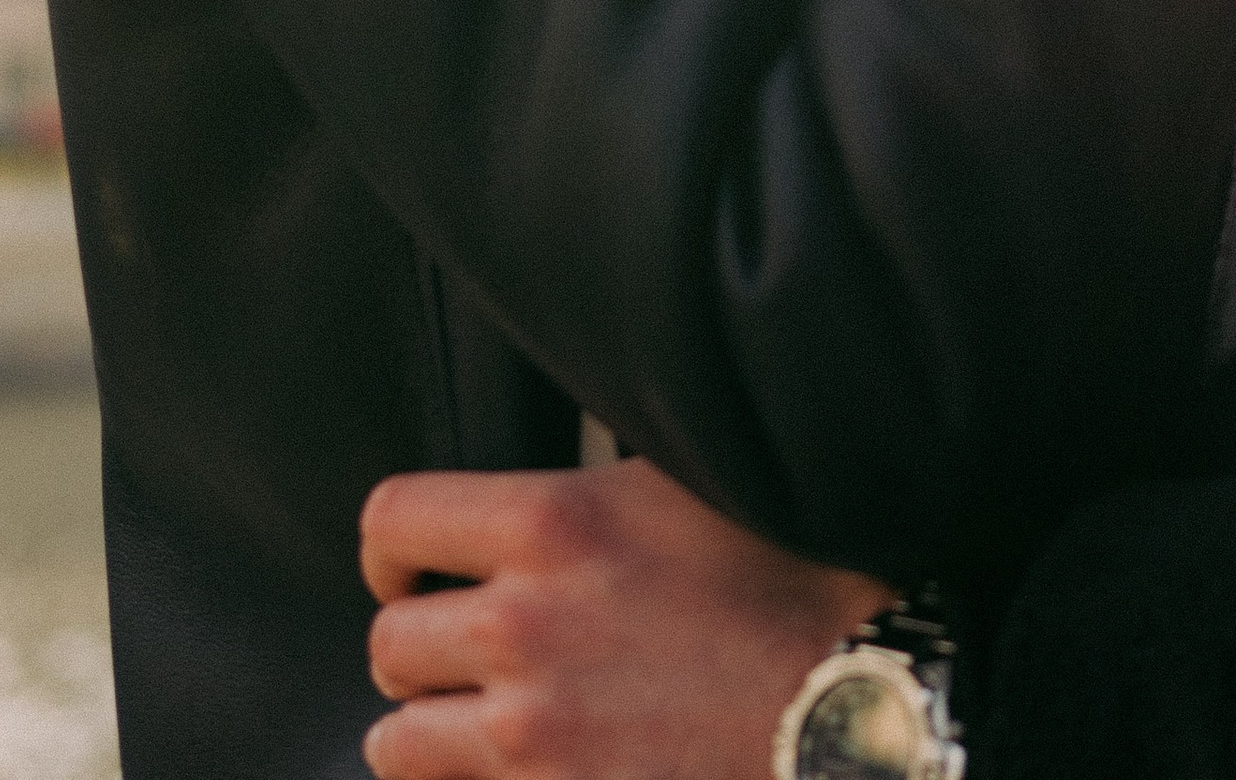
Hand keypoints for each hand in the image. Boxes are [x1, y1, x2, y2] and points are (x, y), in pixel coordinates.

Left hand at [361, 451, 888, 779]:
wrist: (847, 709)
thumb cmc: (788, 585)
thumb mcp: (684, 485)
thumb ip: (589, 486)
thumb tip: (535, 489)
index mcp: (553, 523)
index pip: (393, 519)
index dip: (393, 546)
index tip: (413, 564)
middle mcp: (524, 626)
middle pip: (388, 641)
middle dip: (417, 646)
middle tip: (459, 650)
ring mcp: (532, 733)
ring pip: (399, 740)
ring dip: (431, 729)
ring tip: (478, 720)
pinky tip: (526, 765)